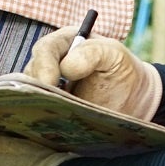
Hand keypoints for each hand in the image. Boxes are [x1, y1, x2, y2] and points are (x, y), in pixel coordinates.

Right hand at [25, 27, 162, 120]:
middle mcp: (52, 63)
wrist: (133, 102)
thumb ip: (92, 53)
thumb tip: (67, 67)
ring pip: (31, 92)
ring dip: (39, 102)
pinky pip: (37, 109)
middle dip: (37, 87)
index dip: (44, 65)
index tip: (50, 82)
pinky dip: (42, 115)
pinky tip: (53, 122)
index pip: (45, 49)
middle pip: (32, 71)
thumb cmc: (123, 72)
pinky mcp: (49, 106)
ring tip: (52, 114)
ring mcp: (48, 86)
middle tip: (47, 103)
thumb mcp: (114, 55)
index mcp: (66, 43)